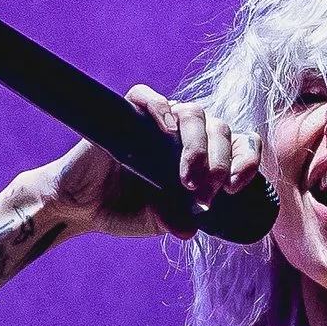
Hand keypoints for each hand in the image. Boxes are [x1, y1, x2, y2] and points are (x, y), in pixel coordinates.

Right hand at [27, 88, 264, 238]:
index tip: (234, 187)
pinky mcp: (126, 114)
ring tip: (187, 179)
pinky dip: (160, 108)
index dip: (246, 160)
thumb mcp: (159, 219)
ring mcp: (157, 122)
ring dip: (198, 146)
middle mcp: (184, 134)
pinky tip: (166, 129)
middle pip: (220, 128)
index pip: (239, 144)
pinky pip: (146, 96)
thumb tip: (190, 229)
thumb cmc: (124, 209)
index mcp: (203, 155)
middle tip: (205, 192)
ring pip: (192, 112)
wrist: (81, 207)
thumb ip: (177, 219)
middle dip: (220, 162)